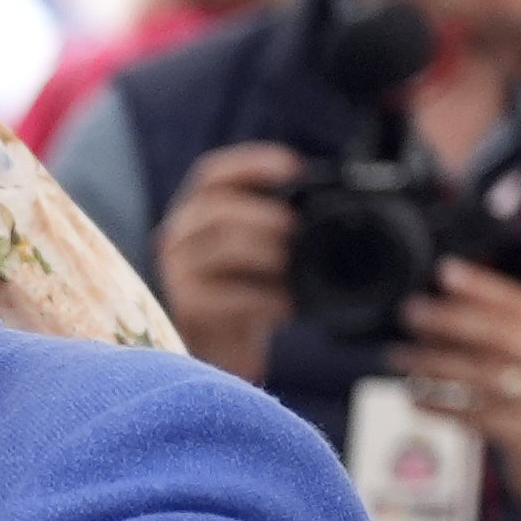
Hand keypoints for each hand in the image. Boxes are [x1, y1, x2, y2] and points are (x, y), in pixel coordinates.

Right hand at [155, 141, 300, 378]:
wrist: (223, 355)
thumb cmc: (249, 298)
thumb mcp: (264, 255)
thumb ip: (283, 226)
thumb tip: (343, 200)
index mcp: (199, 215)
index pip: (213, 174)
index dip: (251, 164)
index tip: (293, 168)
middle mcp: (178, 238)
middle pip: (217, 208)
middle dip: (264, 216)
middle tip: (297, 230)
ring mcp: (177, 274)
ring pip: (220, 247)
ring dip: (265, 254)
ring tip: (293, 269)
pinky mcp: (186, 309)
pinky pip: (224, 296)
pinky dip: (262, 298)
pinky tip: (287, 305)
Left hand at [396, 259, 520, 520]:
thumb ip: (517, 330)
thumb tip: (451, 297)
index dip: (483, 285)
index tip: (444, 271)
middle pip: (501, 335)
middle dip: (449, 320)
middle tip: (409, 311)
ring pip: (482, 376)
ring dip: (433, 364)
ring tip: (397, 355)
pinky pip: (474, 416)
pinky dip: (439, 404)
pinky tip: (412, 396)